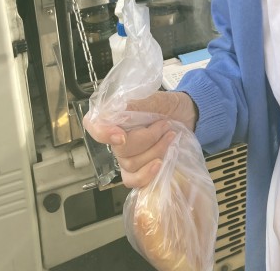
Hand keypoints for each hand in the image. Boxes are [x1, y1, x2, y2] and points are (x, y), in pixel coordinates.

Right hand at [83, 91, 197, 187]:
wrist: (187, 116)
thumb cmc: (168, 105)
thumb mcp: (155, 98)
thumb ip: (136, 105)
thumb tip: (117, 114)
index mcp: (115, 115)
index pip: (92, 123)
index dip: (101, 132)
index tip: (121, 135)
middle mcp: (116, 137)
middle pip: (119, 149)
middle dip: (148, 139)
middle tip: (165, 125)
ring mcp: (126, 156)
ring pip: (130, 164)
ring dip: (156, 150)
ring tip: (170, 136)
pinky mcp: (138, 170)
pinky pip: (133, 180)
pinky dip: (147, 174)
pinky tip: (160, 164)